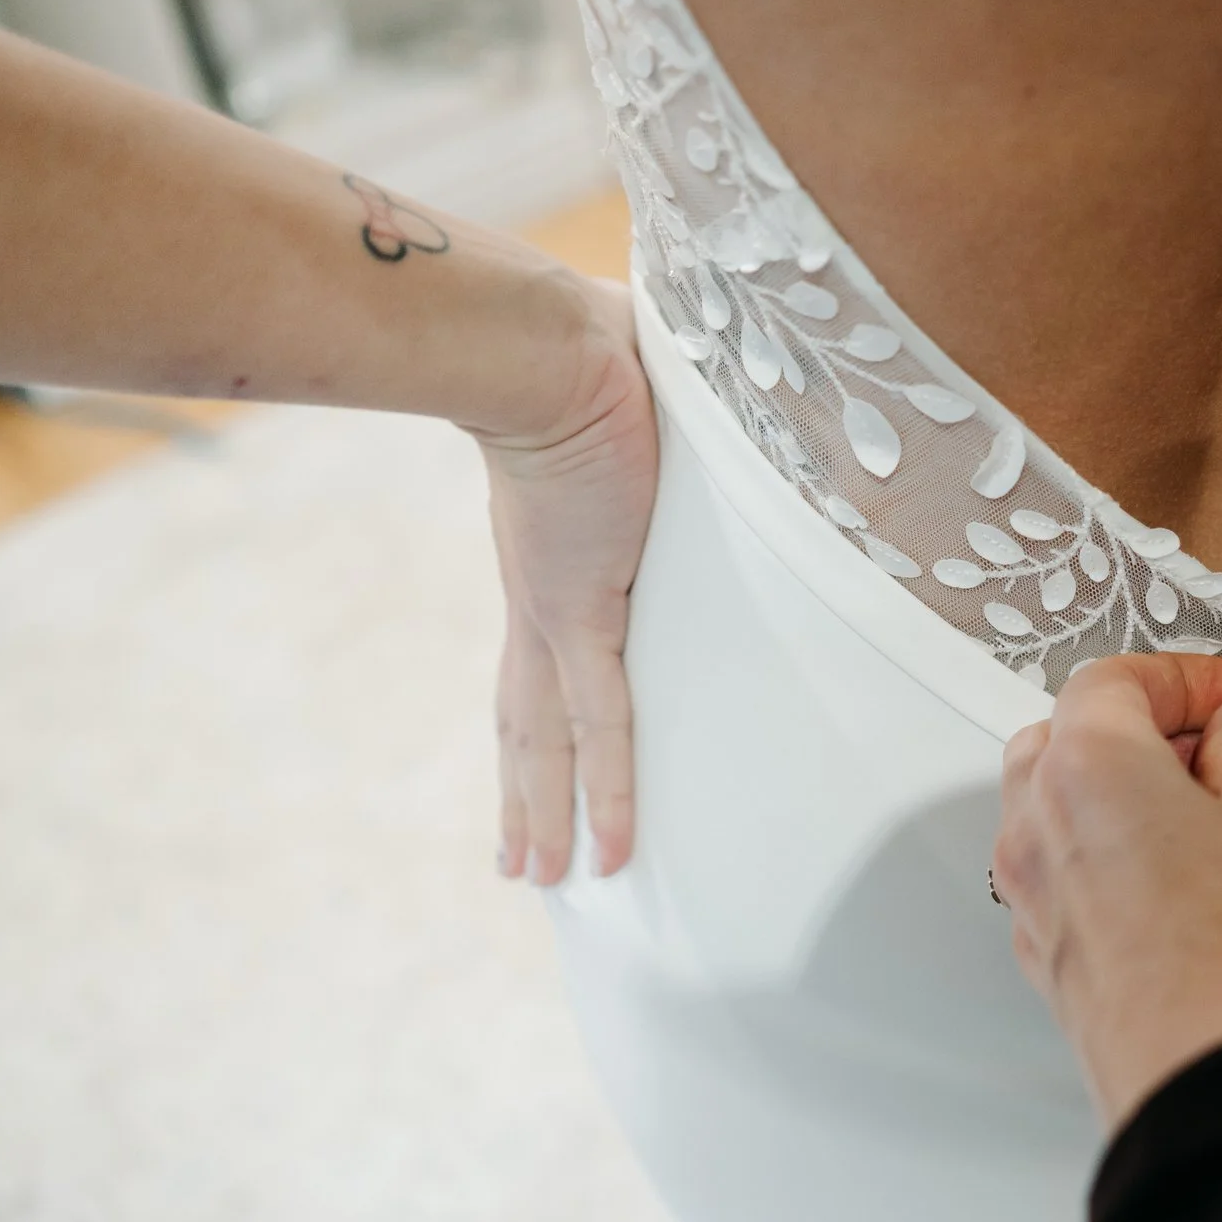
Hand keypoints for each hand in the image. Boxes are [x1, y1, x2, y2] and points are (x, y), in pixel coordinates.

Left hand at [477, 279, 658, 884]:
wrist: (541, 341)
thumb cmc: (588, 339)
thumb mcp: (635, 397)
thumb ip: (664, 408)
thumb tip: (701, 373)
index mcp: (552, 558)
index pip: (541, 655)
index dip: (538, 715)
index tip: (534, 766)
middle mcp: (544, 598)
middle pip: (526, 719)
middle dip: (524, 793)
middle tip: (520, 861)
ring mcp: (559, 612)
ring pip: (548, 741)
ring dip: (543, 814)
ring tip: (539, 881)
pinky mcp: (584, 613)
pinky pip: (606, 726)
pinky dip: (610, 795)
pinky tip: (614, 858)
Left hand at [994, 655, 1221, 1127]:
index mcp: (1089, 770)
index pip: (1113, 682)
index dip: (1180, 677)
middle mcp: (1037, 828)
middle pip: (1064, 737)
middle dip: (1137, 726)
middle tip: (1218, 743)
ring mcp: (1031, 899)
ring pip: (1051, 805)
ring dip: (1113, 788)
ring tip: (1202, 811)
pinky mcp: (1044, 958)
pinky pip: (1058, 872)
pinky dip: (1100, 849)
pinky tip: (1174, 872)